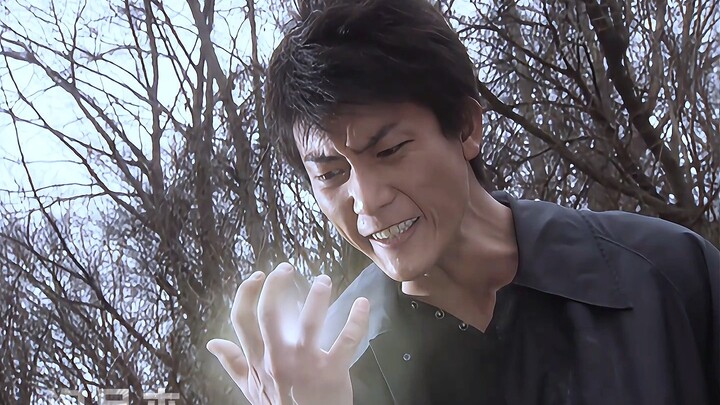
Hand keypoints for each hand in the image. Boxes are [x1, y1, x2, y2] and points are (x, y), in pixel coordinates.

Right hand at [207, 263, 369, 404]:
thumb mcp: (252, 389)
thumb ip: (233, 364)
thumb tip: (213, 343)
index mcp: (258, 360)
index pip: (242, 319)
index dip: (246, 293)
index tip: (257, 275)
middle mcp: (277, 358)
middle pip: (269, 313)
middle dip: (276, 285)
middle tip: (287, 268)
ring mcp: (305, 364)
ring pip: (309, 322)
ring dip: (318, 297)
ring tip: (323, 280)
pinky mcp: (332, 372)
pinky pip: (346, 341)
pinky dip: (357, 320)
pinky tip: (362, 303)